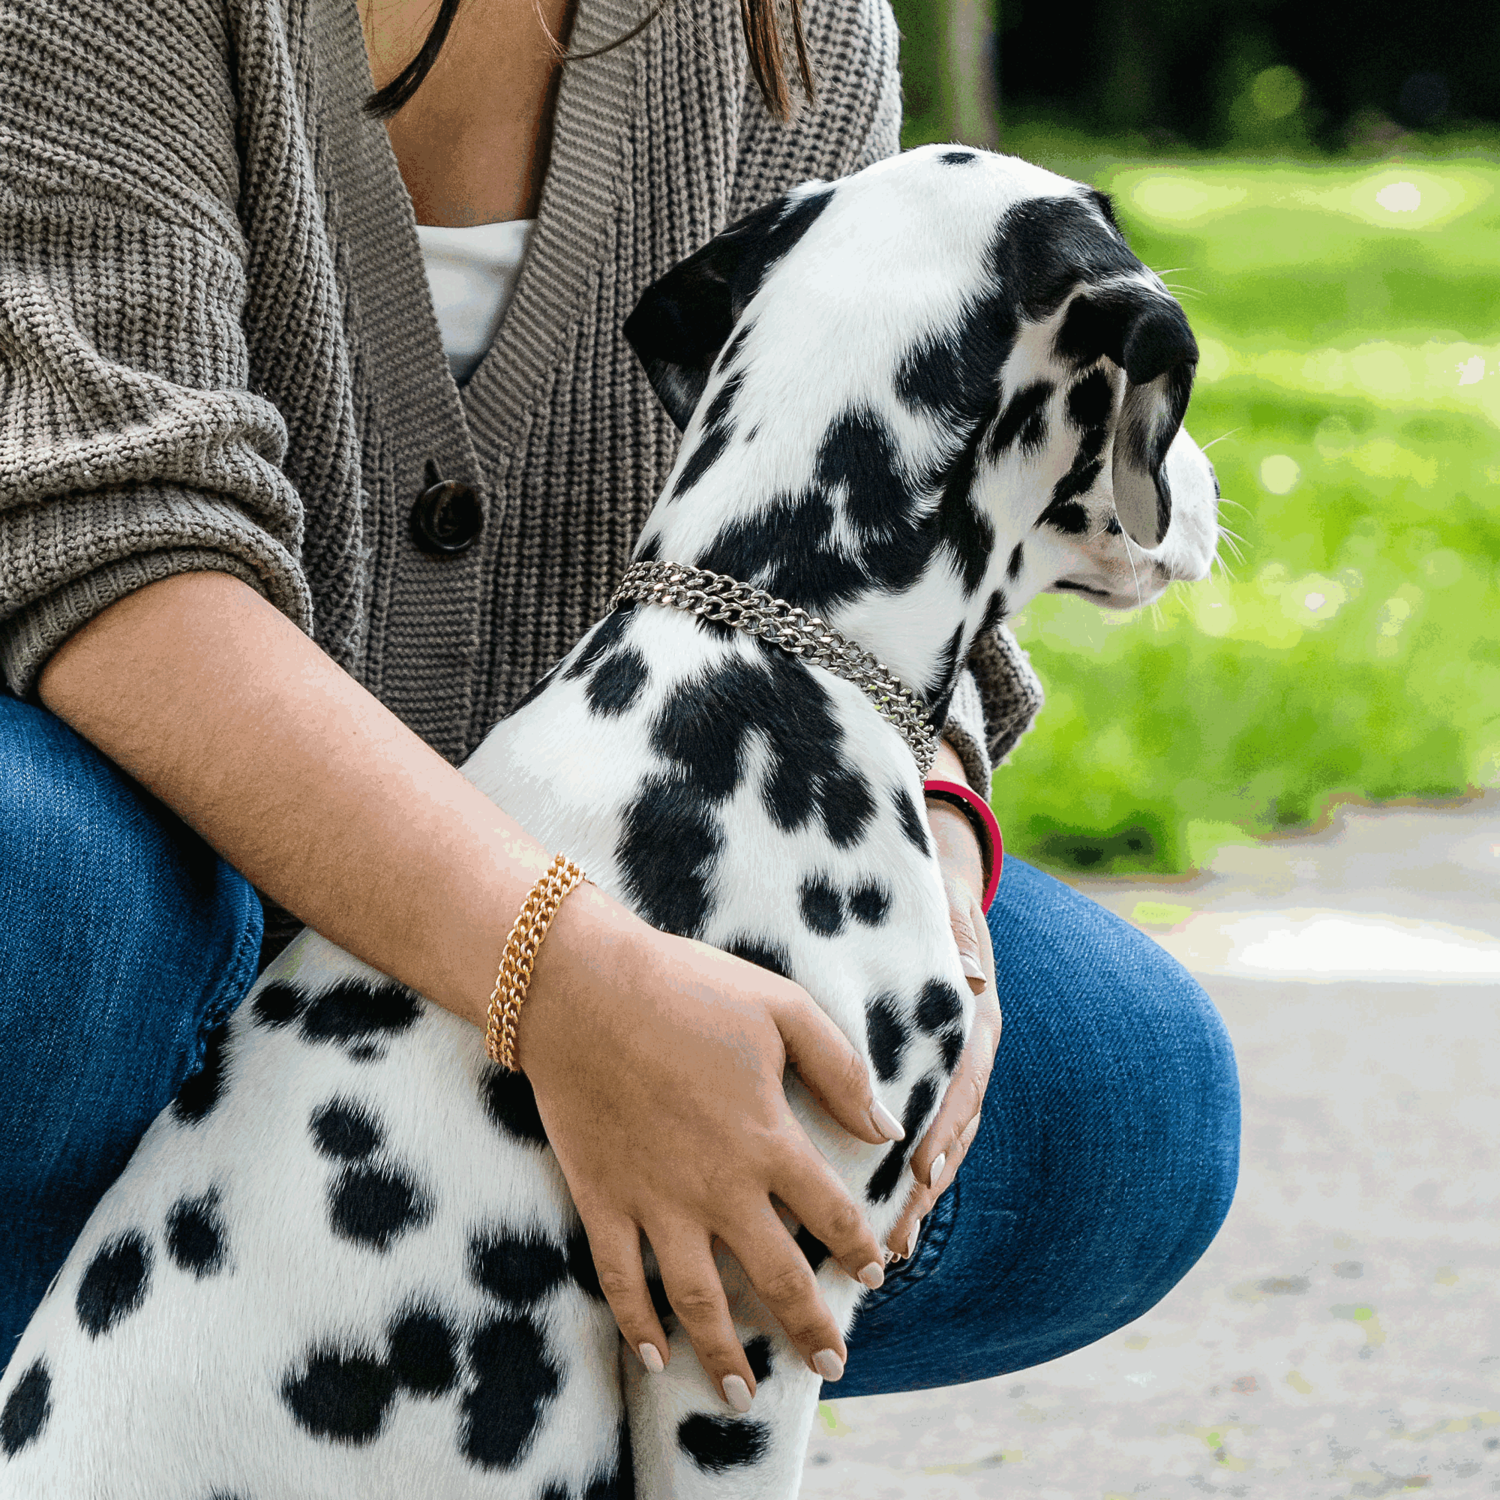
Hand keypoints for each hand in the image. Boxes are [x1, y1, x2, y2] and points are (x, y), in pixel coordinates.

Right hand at [515, 888, 898, 1407]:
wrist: (582, 989)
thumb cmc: (688, 988)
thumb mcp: (782, 1009)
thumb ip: (839, 1068)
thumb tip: (885, 1128)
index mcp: (767, 1140)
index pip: (831, 1215)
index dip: (858, 1249)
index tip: (874, 1273)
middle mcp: (717, 1187)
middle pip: (775, 1277)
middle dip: (808, 1326)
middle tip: (830, 1363)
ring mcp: (655, 1202)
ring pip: (698, 1301)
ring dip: (725, 1355)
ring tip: (744, 1396)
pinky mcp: (603, 1200)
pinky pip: (620, 1279)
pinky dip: (636, 1324)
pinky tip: (655, 1355)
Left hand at [886, 749, 1002, 1260]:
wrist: (941, 895)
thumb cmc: (935, 901)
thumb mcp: (949, 907)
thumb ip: (960, 933)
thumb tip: (974, 973)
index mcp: (974, 1022)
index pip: (964, 1081)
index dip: (946, 1126)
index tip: (922, 1166)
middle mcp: (965, 1057)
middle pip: (951, 1130)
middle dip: (925, 1186)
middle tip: (894, 1237)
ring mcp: (946, 1073)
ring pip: (936, 1142)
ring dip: (912, 1194)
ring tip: (885, 1247)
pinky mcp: (922, 1080)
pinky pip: (914, 1130)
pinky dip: (898, 1171)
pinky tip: (871, 1211)